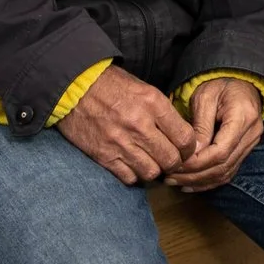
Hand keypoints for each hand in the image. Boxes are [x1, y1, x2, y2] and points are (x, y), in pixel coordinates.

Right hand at [57, 66, 195, 185]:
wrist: (74, 86)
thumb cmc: (112, 85)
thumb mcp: (144, 89)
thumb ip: (163, 112)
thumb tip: (182, 135)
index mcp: (153, 103)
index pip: (185, 138)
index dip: (189, 149)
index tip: (185, 150)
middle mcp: (139, 124)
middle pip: (171, 160)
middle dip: (173, 163)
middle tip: (169, 159)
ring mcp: (121, 142)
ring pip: (152, 172)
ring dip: (153, 169)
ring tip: (150, 161)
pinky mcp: (104, 156)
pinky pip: (129, 177)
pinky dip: (134, 174)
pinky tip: (132, 164)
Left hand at [164, 77, 263, 192]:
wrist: (240, 83)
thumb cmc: (220, 85)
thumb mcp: (205, 97)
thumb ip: (200, 126)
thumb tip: (191, 155)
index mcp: (243, 117)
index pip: (220, 151)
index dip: (197, 163)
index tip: (176, 164)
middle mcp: (251, 134)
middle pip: (223, 166)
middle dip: (195, 175)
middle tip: (170, 177)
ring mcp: (251, 144)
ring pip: (226, 173)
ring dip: (200, 181)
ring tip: (176, 182)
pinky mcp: (245, 150)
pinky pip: (228, 172)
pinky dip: (209, 181)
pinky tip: (190, 184)